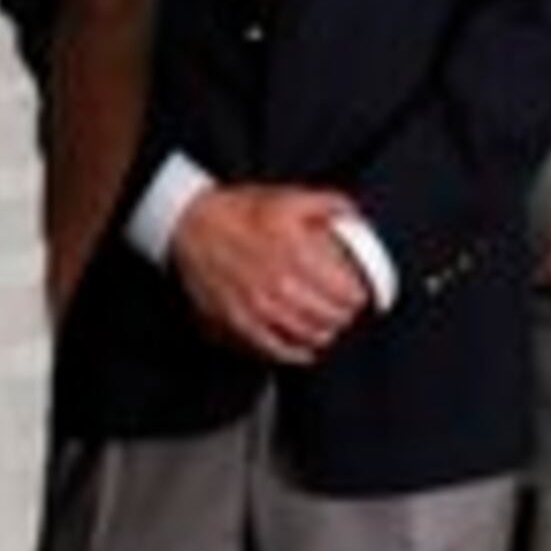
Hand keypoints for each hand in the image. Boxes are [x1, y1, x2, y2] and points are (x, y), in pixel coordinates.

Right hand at [169, 184, 372, 364]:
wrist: (190, 226)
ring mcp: (257, 307)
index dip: (357, 296)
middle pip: (329, 316)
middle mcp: (278, 283)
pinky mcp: (238, 322)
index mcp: (295, 252)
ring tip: (328, 326)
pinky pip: (275, 349)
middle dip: (344, 315)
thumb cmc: (237, 212)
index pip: (343, 291)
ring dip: (324, 333)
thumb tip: (355, 217)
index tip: (359, 294)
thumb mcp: (286, 197)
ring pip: (306, 335)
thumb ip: (327, 204)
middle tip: (345, 310)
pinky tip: (304, 348)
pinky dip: (295, 352)